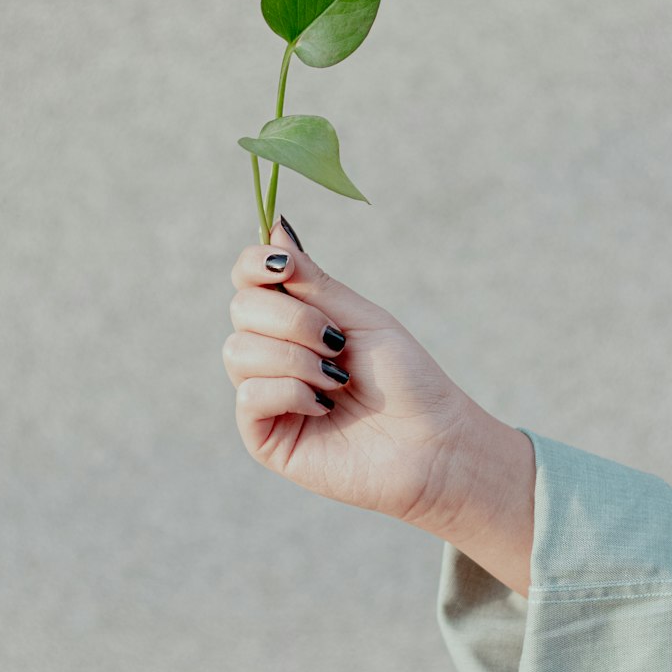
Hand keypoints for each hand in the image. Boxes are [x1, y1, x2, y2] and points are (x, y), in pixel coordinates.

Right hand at [224, 218, 534, 592]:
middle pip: (241, 308)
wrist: (433, 444)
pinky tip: (324, 406)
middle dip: (292, 318)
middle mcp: (272, 353)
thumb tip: (275, 228)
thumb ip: (313, 281)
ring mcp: (265, 395)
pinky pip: (250, 395)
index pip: (247, 279)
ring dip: (296, 358)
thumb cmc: (405, 380)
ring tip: (337, 379)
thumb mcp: (360, 318)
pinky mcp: (264, 436)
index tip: (284, 264)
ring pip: (238, 351)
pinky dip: (291, 392)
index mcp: (294, 320)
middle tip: (337, 341)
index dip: (255, 263)